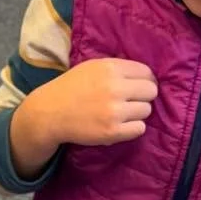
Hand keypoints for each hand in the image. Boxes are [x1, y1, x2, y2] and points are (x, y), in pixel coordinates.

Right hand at [36, 58, 157, 148]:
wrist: (49, 113)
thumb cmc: (71, 88)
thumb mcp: (92, 67)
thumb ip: (117, 68)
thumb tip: (146, 75)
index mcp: (110, 68)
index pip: (147, 72)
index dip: (144, 80)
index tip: (136, 87)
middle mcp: (114, 88)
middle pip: (151, 91)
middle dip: (143, 96)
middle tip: (130, 101)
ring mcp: (114, 111)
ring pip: (147, 110)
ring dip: (137, 113)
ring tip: (121, 113)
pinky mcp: (112, 132)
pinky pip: (140, 129)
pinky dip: (133, 128)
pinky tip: (120, 125)